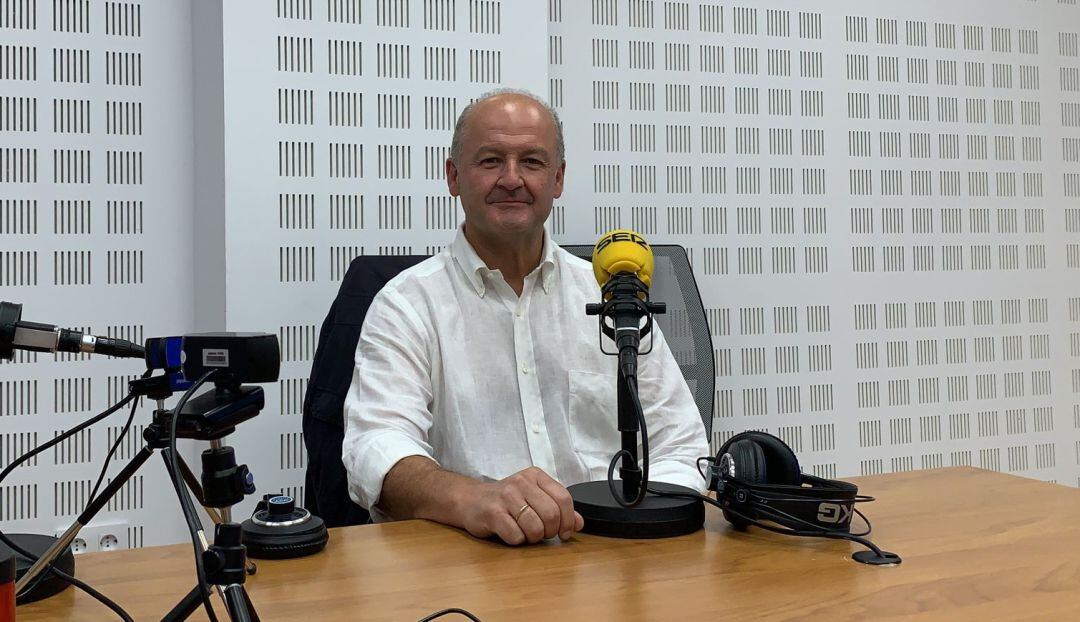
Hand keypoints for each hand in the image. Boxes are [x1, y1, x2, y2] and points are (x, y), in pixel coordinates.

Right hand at [458, 466, 584, 544]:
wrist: (470, 500)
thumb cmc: (505, 500)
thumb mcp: (534, 497)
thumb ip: (558, 508)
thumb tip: (579, 523)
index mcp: (535, 476)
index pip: (564, 498)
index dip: (568, 520)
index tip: (565, 532)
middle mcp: (521, 482)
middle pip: (551, 514)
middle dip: (550, 531)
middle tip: (542, 534)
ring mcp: (506, 497)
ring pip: (535, 527)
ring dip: (534, 538)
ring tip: (526, 533)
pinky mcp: (492, 513)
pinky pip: (516, 536)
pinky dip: (517, 540)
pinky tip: (511, 533)